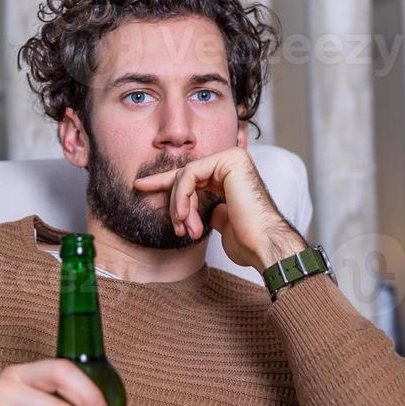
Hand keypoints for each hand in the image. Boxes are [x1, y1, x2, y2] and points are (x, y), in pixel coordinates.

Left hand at [132, 148, 307, 269]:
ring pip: (186, 175)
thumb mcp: (220, 221)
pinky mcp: (230, 161)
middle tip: (176, 228)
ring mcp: (233, 158)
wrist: (265, 246)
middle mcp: (233, 162)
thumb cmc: (247, 241)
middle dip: (174, 202)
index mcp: (231, 175)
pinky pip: (190, 175)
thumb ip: (208, 209)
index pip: (191, 175)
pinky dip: (182, 197)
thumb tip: (196, 211)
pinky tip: (183, 217)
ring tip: (185, 229)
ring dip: (179, 205)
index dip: (163, 182)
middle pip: (185, 175)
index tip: (140, 187)